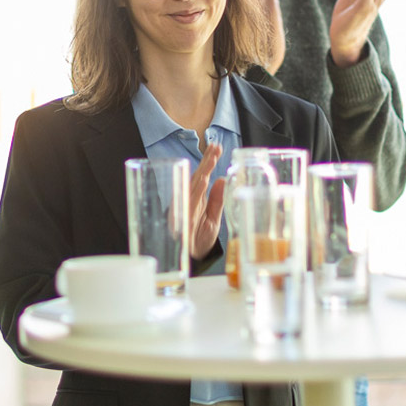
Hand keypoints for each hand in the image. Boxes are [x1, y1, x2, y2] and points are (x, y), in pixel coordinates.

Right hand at [189, 141, 226, 258]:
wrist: (189, 261)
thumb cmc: (199, 240)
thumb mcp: (213, 219)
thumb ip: (217, 200)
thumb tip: (222, 179)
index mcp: (197, 200)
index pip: (204, 176)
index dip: (209, 161)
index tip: (217, 147)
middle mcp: (189, 202)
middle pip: (198, 177)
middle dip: (206, 161)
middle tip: (215, 145)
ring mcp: (185, 210)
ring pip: (193, 186)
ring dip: (203, 171)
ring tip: (211, 158)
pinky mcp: (183, 220)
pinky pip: (189, 203)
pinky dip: (194, 191)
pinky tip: (201, 180)